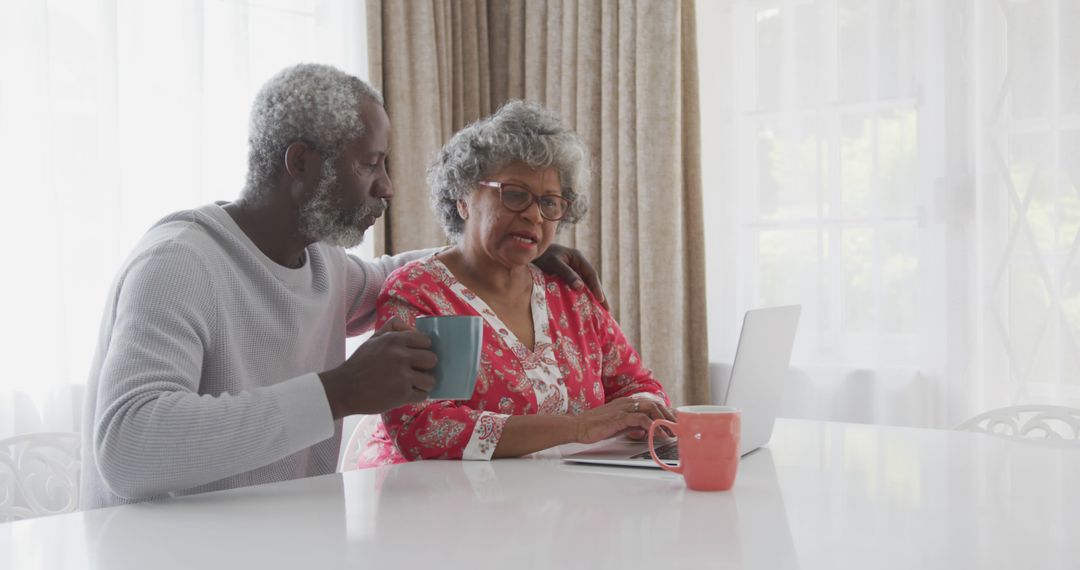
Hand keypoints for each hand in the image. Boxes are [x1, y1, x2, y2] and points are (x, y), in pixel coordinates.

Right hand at [319, 318, 437, 417]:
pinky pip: (423, 395)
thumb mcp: (373, 339)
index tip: (416, 355)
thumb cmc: (360, 363)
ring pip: (430, 379)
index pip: (426, 341)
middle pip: (432, 359)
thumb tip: (413, 327)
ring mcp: (402, 376)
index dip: (423, 349)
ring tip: (412, 384)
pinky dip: (416, 395)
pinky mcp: (402, 395)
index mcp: (394, 340)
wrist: (344, 389)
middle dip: (426, 366)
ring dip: (423, 383)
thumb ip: (393, 328)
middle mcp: (400, 356)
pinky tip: (405, 393)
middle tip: (415, 370)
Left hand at [533, 244, 608, 310]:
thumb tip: (581, 287)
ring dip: (592, 297)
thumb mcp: (554, 263)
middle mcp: (578, 264)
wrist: (530, 253)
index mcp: (577, 258)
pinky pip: (578, 287)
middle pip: (591, 281)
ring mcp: (573, 270)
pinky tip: (585, 306)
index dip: (596, 287)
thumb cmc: (541, 256)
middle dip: (599, 295)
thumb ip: (567, 273)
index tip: (600, 300)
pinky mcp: (567, 277)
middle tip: (607, 310)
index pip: (591, 274)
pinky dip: (582, 296)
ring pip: (586, 285)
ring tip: (600, 312)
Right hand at [572, 397, 675, 443]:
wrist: (578, 426)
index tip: (676, 421)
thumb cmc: (596, 427)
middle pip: (655, 404)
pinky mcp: (619, 417)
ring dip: (663, 420)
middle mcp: (627, 403)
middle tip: (677, 428)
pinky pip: (640, 419)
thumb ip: (634, 425)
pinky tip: (657, 434)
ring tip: (671, 432)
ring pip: (651, 408)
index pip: (652, 403)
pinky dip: (652, 426)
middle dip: (669, 416)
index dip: (666, 411)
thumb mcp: (620, 425)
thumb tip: (647, 431)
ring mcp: (624, 409)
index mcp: (628, 403)